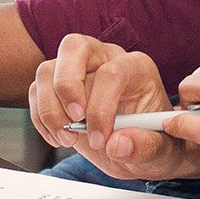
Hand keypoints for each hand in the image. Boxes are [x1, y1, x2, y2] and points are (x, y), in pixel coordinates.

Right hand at [28, 34, 199, 183]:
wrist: (143, 150)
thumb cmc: (156, 143)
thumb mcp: (162, 152)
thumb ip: (146, 147)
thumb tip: (118, 145)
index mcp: (137, 68)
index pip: (112, 72)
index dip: (101, 107)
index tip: (101, 140)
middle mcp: (105, 60)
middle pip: (74, 47)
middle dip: (67, 85)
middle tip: (74, 121)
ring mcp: (79, 71)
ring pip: (48, 70)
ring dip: (50, 108)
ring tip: (67, 138)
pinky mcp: (59, 89)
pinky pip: (37, 90)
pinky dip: (40, 117)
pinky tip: (57, 137)